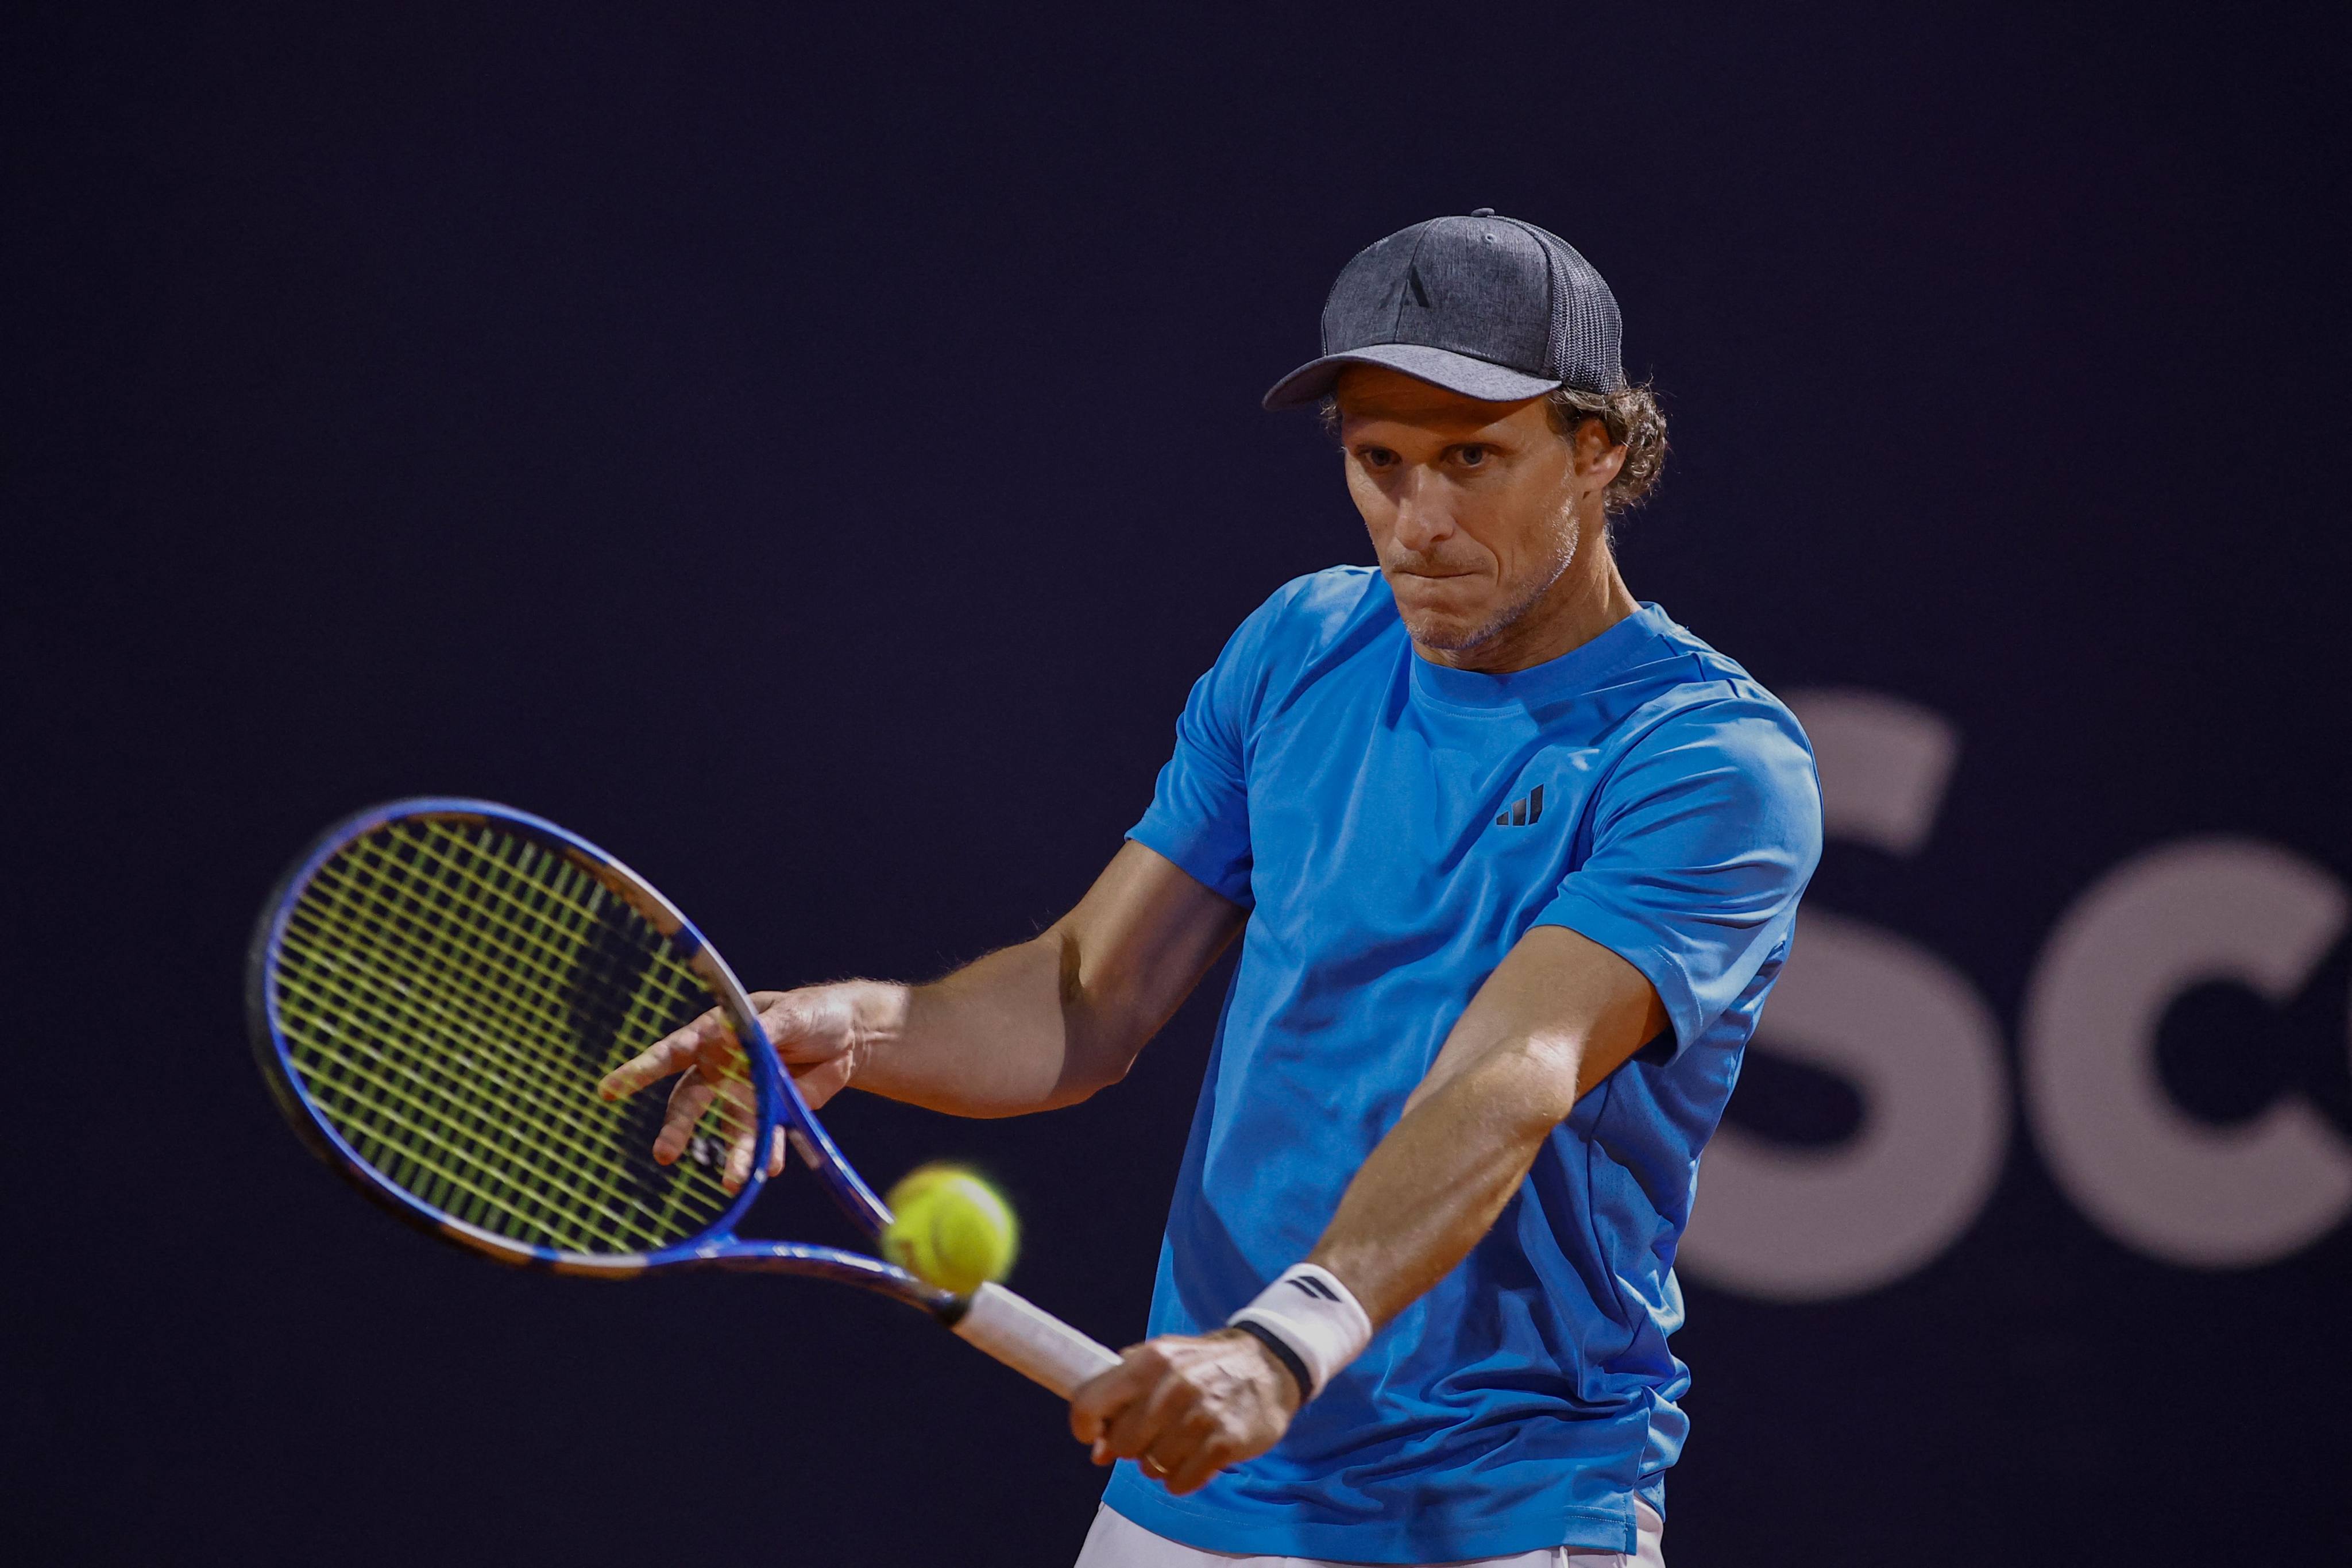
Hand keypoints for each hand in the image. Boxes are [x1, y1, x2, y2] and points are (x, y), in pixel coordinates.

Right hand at [596, 982, 902, 1191]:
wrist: (852, 1036)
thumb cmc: (812, 1013)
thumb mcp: (789, 1015)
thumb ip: (756, 1033)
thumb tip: (720, 1039)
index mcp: (717, 1035)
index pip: (671, 1053)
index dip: (639, 1071)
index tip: (609, 1090)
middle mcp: (723, 1068)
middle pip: (690, 1102)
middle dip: (677, 1128)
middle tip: (665, 1154)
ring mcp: (746, 1094)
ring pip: (729, 1129)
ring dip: (732, 1155)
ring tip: (734, 1183)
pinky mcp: (773, 1113)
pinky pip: (765, 1138)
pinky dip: (767, 1154)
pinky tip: (773, 1168)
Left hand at [1067, 1328, 1301, 1494]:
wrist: (1270, 1364)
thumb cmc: (1205, 1366)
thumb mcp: (1163, 1360)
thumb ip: (1124, 1396)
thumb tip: (1097, 1450)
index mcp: (1150, 1360)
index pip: (1090, 1403)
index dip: (1084, 1426)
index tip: (1095, 1435)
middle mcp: (1173, 1385)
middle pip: (1122, 1443)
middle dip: (1133, 1447)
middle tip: (1153, 1436)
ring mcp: (1201, 1415)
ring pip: (1152, 1467)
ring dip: (1161, 1463)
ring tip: (1180, 1443)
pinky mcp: (1225, 1442)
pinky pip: (1181, 1481)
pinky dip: (1183, 1478)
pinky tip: (1196, 1459)